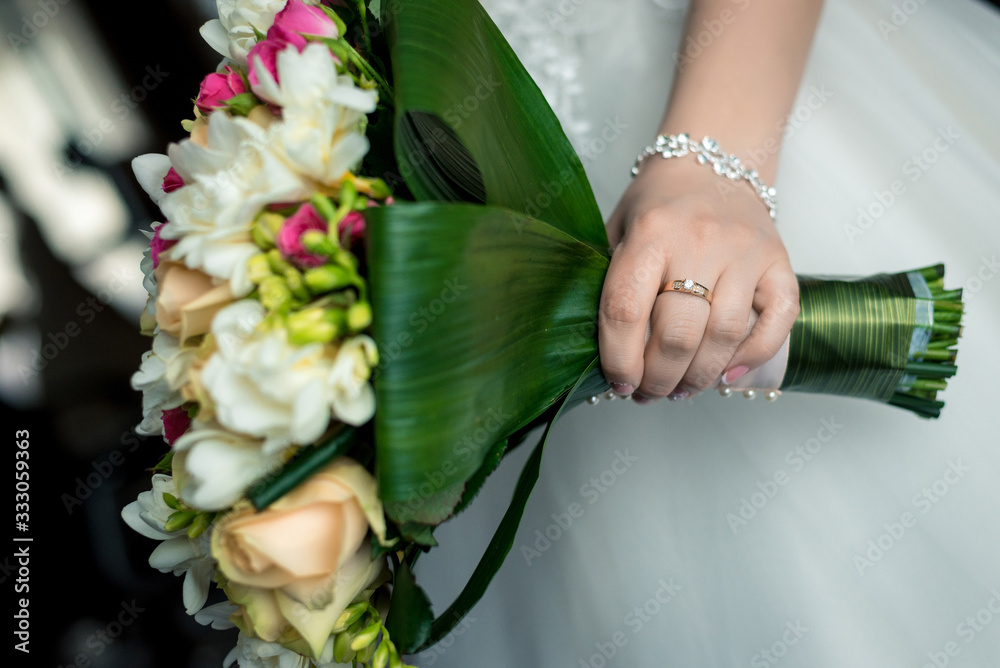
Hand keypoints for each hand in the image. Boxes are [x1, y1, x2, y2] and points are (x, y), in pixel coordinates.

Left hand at [599, 155, 799, 401]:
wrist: (712, 161)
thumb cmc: (659, 205)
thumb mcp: (617, 230)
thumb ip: (608, 283)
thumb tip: (600, 353)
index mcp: (649, 233)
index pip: (626, 310)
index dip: (619, 359)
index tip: (619, 383)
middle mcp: (698, 240)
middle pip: (677, 333)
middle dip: (659, 378)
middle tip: (649, 393)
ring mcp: (744, 251)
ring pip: (725, 335)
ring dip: (699, 376)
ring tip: (681, 389)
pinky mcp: (779, 261)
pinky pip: (778, 321)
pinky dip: (754, 356)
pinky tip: (727, 373)